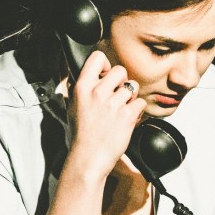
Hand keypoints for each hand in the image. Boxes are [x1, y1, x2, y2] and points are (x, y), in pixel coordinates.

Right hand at [66, 51, 146, 178]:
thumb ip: (82, 88)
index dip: (106, 65)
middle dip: (122, 82)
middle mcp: (98, 93)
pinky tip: (128, 119)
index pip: (98, 58)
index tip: (107, 75)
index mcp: (82, 87)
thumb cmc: (82, 134)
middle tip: (118, 96)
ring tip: (123, 109)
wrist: (89, 157)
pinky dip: (138, 111)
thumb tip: (89, 74)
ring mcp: (113, 104)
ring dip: (131, 97)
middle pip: (121, 70)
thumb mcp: (73, 105)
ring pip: (133, 86)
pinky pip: (141, 103)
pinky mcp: (127, 115)